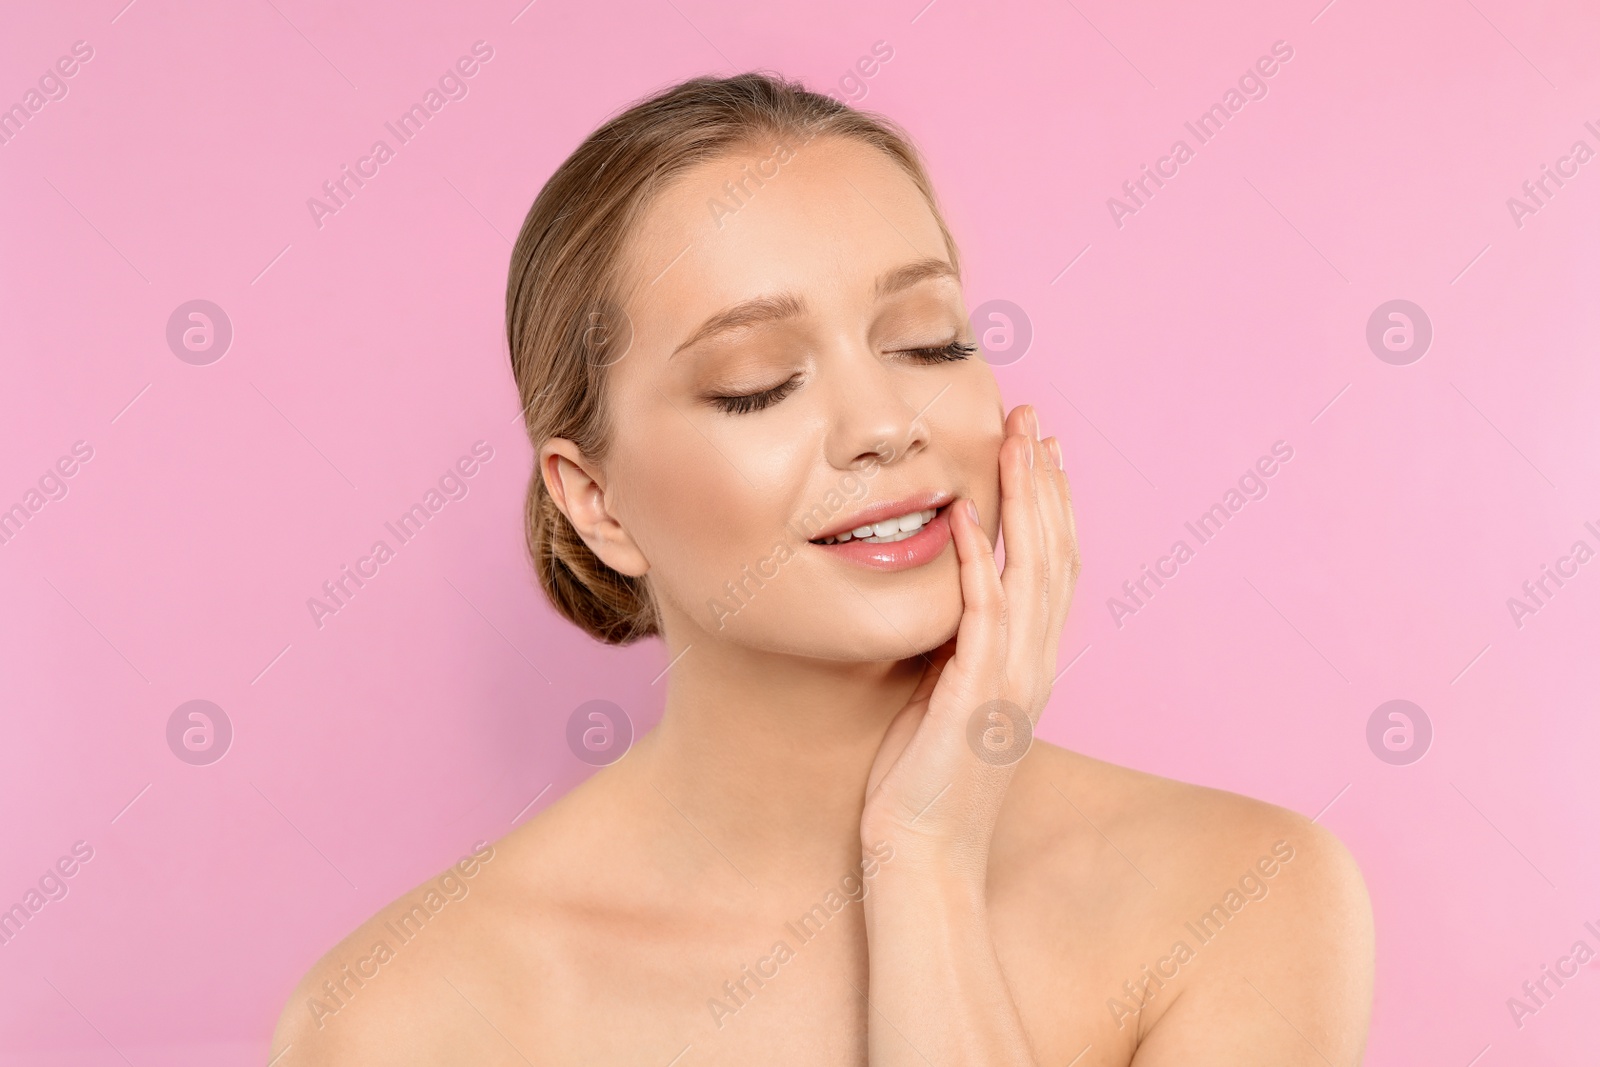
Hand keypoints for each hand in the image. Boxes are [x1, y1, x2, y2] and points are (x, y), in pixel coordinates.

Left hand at [860, 404, 1079, 880]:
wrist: (923, 858)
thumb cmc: (922, 783)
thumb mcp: (944, 699)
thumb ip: (955, 649)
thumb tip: (940, 603)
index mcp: (1030, 663)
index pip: (1053, 566)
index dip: (1052, 503)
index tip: (1042, 447)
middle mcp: (1035, 664)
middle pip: (1057, 553)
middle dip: (1047, 481)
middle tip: (1036, 418)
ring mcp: (1013, 681)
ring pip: (1035, 571)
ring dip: (1026, 501)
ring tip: (1016, 440)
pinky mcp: (978, 698)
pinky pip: (985, 616)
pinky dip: (979, 562)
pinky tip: (966, 515)